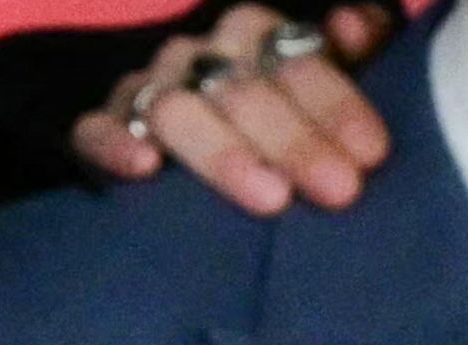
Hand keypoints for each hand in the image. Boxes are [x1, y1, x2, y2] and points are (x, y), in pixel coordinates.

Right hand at [77, 3, 396, 214]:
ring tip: (271, 197)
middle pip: (243, 87)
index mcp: (255, 37)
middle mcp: (199, 55)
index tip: (372, 154)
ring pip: (178, 107)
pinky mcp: (102, 128)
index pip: (295, 56)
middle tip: (339, 190)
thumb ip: (355, 51)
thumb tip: (354, 24)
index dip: (336, 103)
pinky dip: (115, 143)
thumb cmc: (284, 124)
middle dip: (295, 140)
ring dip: (225, 153)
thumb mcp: (327, 86)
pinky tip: (144, 167)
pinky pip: (95, 128)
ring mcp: (148, 90)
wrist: (207, 154)